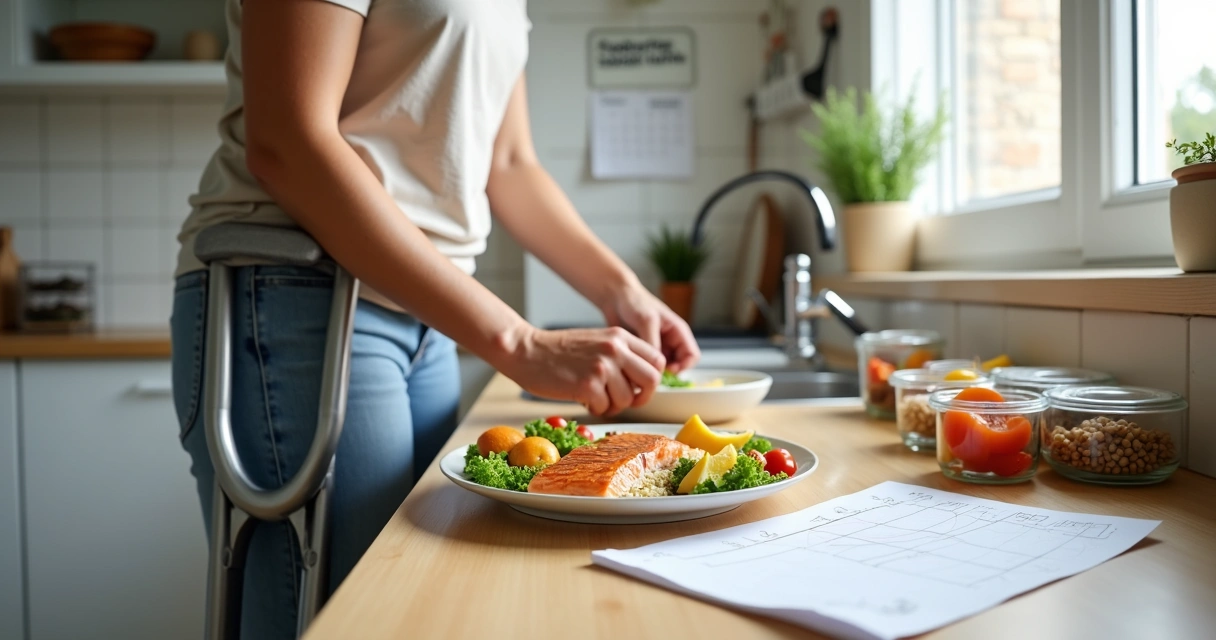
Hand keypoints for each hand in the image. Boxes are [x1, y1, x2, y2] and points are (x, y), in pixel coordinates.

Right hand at [496, 326, 664, 416]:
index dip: (651, 379)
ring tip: (594, 398)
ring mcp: (602, 367)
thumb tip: (641, 384)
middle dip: (641, 397)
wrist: (525, 350)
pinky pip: (604, 408)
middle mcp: (615, 349)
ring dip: (612, 406)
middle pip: (651, 380)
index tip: (638, 388)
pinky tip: (582, 398)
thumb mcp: (597, 342)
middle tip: (624, 401)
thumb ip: (621, 356)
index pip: (657, 360)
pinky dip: (594, 409)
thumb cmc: (558, 351)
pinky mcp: (587, 385)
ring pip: (626, 399)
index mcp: (620, 337)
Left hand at [601, 284, 700, 372]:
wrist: (615, 297)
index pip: (692, 356)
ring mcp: (657, 347)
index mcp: (678, 331)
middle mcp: (670, 341)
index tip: (668, 371)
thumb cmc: (634, 302)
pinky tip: (631, 369)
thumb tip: (657, 366)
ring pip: (663, 368)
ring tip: (639, 373)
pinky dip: (643, 370)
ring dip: (654, 373)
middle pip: (678, 366)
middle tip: (651, 376)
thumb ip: (653, 343)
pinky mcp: (644, 352)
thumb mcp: (646, 321)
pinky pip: (648, 367)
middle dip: (667, 373)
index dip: (684, 366)